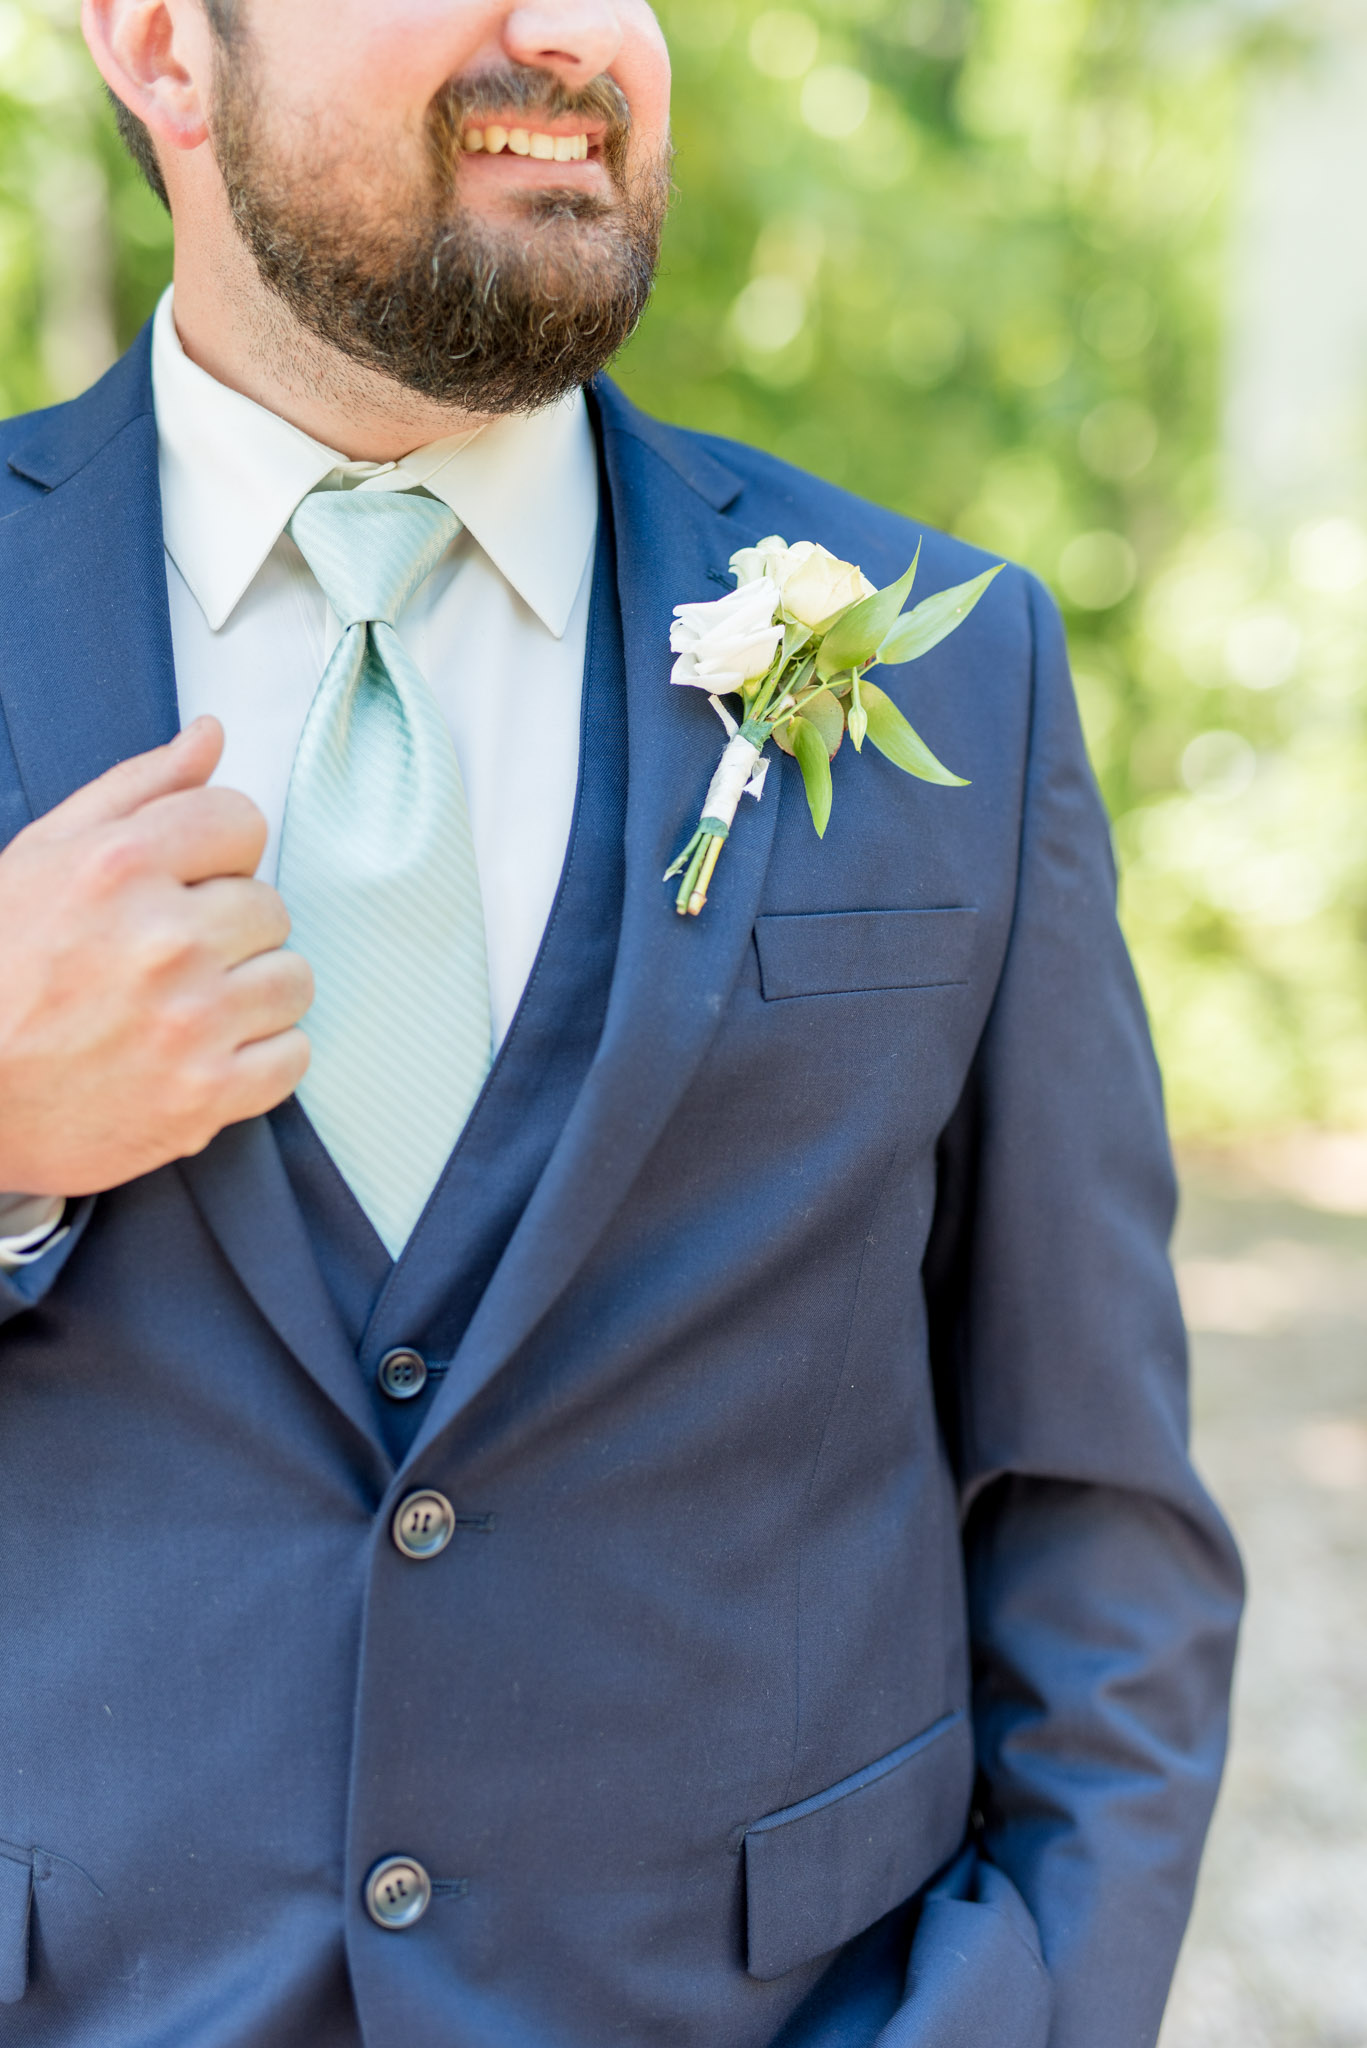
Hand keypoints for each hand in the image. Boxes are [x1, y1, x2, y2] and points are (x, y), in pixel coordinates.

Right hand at [0, 717, 312, 1194]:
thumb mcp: (43, 857)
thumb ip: (137, 790)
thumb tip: (212, 736)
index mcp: (121, 866)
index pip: (242, 821)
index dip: (215, 855)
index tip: (181, 886)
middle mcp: (163, 941)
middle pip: (271, 905)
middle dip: (229, 927)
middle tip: (168, 958)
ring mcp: (190, 1023)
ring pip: (292, 979)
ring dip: (251, 992)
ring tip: (188, 1007)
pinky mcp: (205, 1096)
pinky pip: (293, 1058)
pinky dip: (259, 1059)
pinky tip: (204, 1054)